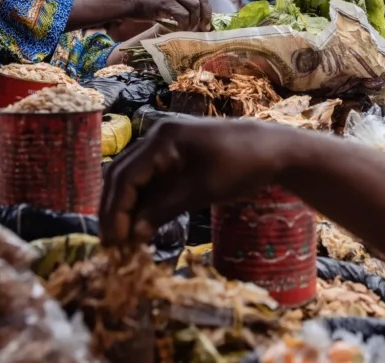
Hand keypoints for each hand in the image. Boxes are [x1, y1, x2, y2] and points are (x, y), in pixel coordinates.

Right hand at [100, 119, 296, 246]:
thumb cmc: (241, 165)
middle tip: (112, 244)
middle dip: (114, 209)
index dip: (116, 210)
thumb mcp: (202, 189)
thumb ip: (164, 209)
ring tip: (124, 240)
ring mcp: (165, 149)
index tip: (114, 241)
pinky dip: (143, 204)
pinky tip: (142, 227)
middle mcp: (156, 140)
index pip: (125, 176)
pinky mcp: (175, 161)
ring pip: (132, 180)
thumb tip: (133, 234)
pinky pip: (150, 182)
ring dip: (126, 208)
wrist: (272, 150)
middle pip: (122, 175)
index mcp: (161, 139)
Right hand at [127, 0, 211, 31]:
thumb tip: (195, 15)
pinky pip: (183, 16)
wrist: (126, 0)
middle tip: (204, 28)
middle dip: (206, 16)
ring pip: (195, 8)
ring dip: (194, 22)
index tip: (206, 22)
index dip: (207, 9)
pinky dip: (184, 26)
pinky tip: (180, 30)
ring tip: (189, 30)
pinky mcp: (165, 2)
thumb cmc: (144, 1)